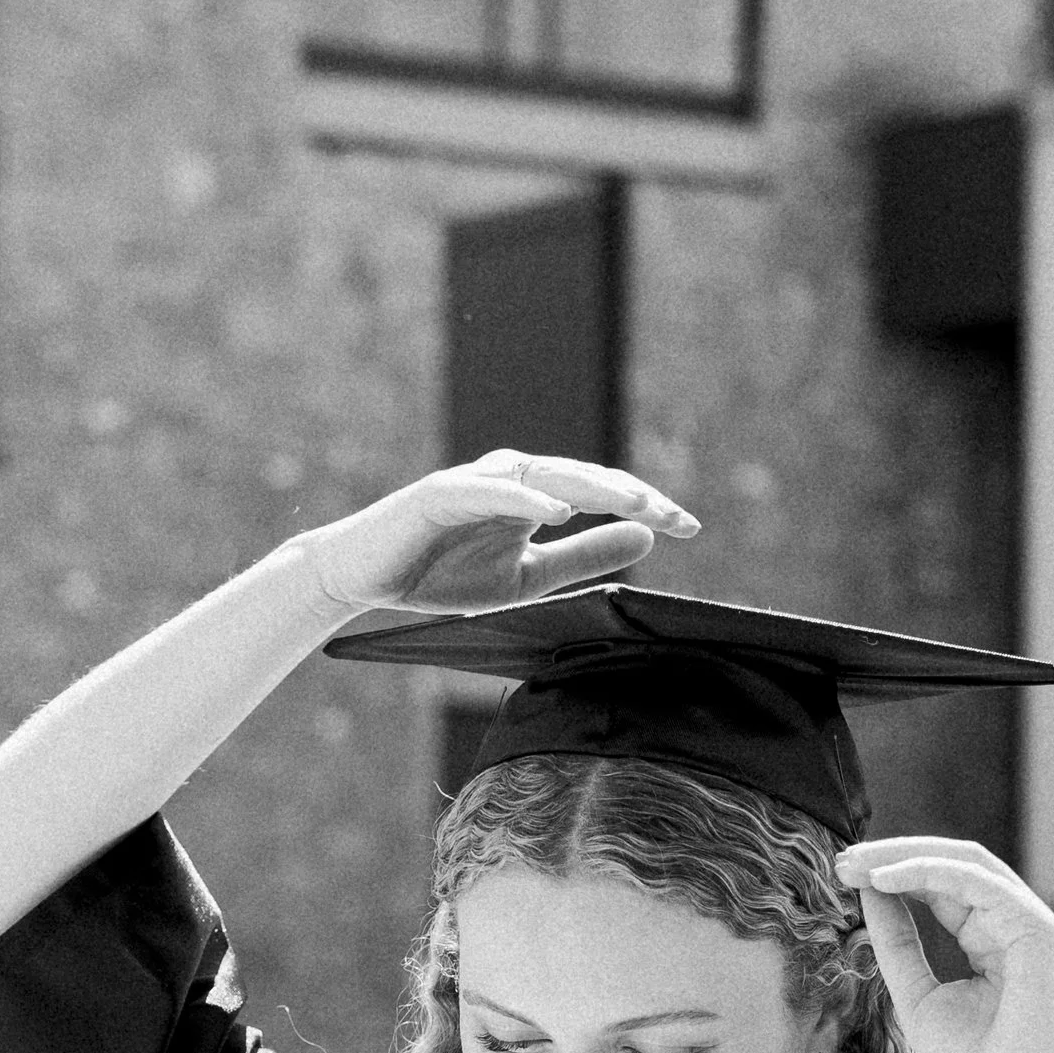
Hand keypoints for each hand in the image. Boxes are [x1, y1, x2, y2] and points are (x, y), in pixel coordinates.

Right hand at [301, 452, 697, 617]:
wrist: (365, 577)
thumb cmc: (441, 574)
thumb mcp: (527, 577)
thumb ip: (583, 557)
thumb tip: (647, 539)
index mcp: (534, 495)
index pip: (602, 494)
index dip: (645, 508)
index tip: (688, 527)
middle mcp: (511, 478)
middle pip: (585, 477)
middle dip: (633, 496)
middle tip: (677, 517)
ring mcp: (476, 481)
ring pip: (547, 475)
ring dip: (594, 487)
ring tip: (636, 504)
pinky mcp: (441, 493)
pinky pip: (491, 492)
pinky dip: (526, 498)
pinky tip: (560, 509)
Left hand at [838, 839, 1053, 1052]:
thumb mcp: (916, 996)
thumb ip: (896, 944)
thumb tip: (867, 892)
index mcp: (992, 939)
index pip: (941, 886)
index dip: (891, 875)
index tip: (842, 875)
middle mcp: (1014, 924)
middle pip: (952, 863)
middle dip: (893, 856)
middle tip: (842, 861)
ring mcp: (1030, 924)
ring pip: (965, 862)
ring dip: (904, 856)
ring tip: (855, 865)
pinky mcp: (1037, 930)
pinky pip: (977, 882)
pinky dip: (927, 873)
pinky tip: (884, 879)